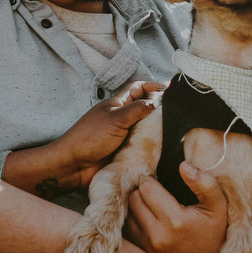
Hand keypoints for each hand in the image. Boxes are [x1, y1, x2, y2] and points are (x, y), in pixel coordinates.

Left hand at [3, 81, 161, 196]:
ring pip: (145, 128)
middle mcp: (121, 118)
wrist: (74, 166)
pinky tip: (161, 148)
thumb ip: (137, 109)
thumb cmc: (90, 137)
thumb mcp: (116, 119)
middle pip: (144, 108)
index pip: (138, 88)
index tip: (170, 89)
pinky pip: (141, 146)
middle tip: (177, 113)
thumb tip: (156, 102)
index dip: (152, 86)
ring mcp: (123, 135)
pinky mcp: (124, 152)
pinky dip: (150, 146)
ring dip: (156, 129)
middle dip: (158, 109)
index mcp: (117, 105)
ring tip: (174, 131)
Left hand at [123, 162, 228, 252]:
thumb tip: (183, 165)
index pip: (146, 188)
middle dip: (142, 192)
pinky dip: (134, 221)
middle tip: (154, 193)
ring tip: (151, 206)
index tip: (158, 182)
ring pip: (127, 214)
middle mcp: (157, 236)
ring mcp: (147, 248)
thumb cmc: (214, 233)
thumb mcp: (218, 206)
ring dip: (136, 207)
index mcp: (175, 220)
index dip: (151, 180)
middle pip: (133, 199)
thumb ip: (204, 183)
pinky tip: (147, 220)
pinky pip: (126, 230)